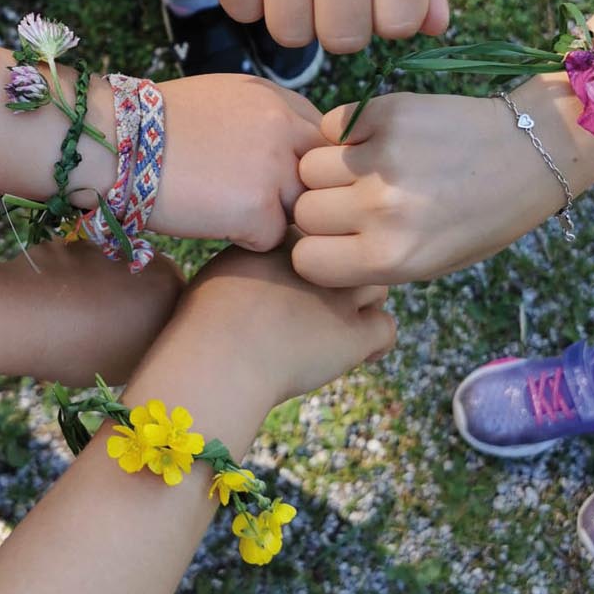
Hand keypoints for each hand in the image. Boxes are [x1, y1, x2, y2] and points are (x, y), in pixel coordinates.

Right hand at [152, 75, 321, 250]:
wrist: (114, 144)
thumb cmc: (159, 124)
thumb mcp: (224, 98)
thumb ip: (269, 119)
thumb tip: (302, 151)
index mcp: (278, 99)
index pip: (324, 141)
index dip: (301, 163)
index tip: (271, 174)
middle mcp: (285, 127)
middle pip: (321, 178)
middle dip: (297, 192)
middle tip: (255, 199)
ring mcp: (274, 167)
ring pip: (301, 210)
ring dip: (271, 216)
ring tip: (227, 206)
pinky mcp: (257, 208)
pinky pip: (272, 239)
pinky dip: (245, 239)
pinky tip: (213, 221)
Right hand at [184, 243, 393, 405]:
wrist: (216, 358)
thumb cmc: (206, 321)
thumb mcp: (224, 268)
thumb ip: (253, 259)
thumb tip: (264, 272)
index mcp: (289, 239)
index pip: (325, 236)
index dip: (321, 258)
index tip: (309, 281)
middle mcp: (322, 260)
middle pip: (355, 254)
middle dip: (349, 276)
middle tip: (333, 302)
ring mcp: (341, 296)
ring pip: (377, 287)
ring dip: (367, 304)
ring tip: (348, 326)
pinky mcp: (354, 334)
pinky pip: (386, 330)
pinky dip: (377, 344)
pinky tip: (362, 354)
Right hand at [291, 90, 566, 286]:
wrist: (530, 153)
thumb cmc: (483, 217)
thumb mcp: (430, 263)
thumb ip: (368, 259)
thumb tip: (313, 243)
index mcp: (391, 257)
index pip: (306, 259)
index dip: (318, 249)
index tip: (336, 240)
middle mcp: (379, 209)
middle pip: (303, 210)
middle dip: (322, 208)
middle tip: (356, 201)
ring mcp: (380, 157)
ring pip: (309, 165)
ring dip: (329, 169)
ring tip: (366, 168)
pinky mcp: (385, 112)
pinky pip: (332, 124)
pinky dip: (345, 132)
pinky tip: (375, 140)